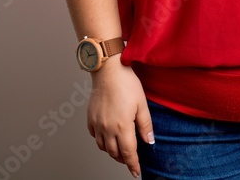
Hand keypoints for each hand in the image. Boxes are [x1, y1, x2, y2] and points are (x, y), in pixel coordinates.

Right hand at [87, 60, 154, 177]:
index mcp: (122, 126)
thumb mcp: (142, 104)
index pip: (128, 153)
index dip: (133, 164)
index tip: (137, 172)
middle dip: (123, 159)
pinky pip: (94, 135)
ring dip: (111, 151)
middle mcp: (107, 128)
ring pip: (102, 147)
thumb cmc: (126, 83)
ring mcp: (97, 123)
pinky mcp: (90, 117)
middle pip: (114, 152)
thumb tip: (150, 141)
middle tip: (131, 159)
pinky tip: (107, 135)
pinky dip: (100, 140)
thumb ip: (146, 125)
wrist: (108, 70)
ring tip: (119, 149)